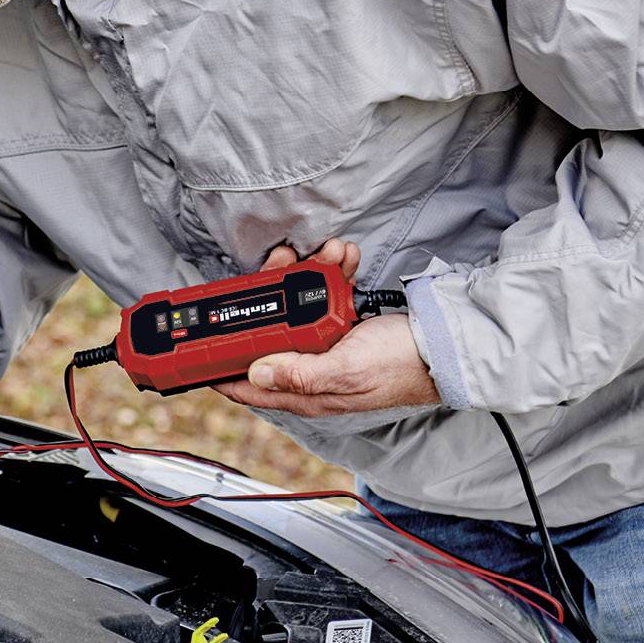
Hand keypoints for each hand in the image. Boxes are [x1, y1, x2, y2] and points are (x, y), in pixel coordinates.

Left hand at [213, 240, 438, 417]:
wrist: (444, 348)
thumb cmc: (401, 367)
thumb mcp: (347, 370)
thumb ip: (300, 373)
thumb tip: (255, 373)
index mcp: (304, 390)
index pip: (247, 384)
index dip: (219, 364)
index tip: (199, 338)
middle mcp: (309, 368)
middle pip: (269, 330)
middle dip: (273, 291)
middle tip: (284, 260)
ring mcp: (325, 345)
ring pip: (298, 304)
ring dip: (310, 272)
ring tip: (329, 253)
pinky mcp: (343, 325)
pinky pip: (326, 295)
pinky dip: (334, 274)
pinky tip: (345, 259)